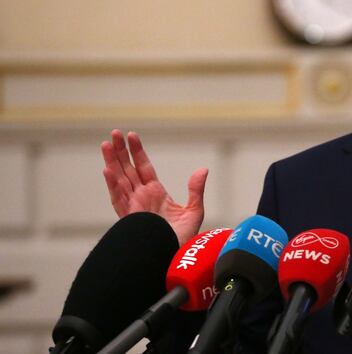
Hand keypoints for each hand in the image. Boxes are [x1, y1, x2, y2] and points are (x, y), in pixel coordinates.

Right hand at [101, 129, 206, 244]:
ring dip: (112, 163)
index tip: (131, 136)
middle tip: (114, 133)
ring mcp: (134, 207)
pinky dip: (113, 186)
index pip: (143, 167)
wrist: (176, 260)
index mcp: (155, 193)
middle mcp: (141, 198)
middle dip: (120, 152)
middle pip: (128, 170)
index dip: (137, 152)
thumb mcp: (194, 211)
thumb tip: (202, 169)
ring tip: (106, 144)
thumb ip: (196, 190)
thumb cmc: (184, 240)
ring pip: (119, 181)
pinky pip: (119, 200)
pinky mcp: (130, 219)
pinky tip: (108, 170)